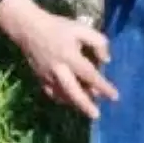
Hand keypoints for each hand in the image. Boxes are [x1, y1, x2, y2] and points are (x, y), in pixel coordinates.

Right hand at [0, 0, 117, 118]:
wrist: (29, 28)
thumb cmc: (58, 27)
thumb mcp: (81, 29)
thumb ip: (98, 42)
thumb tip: (106, 61)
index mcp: (70, 56)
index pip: (90, 75)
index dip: (103, 87)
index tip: (115, 96)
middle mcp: (58, 69)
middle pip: (73, 92)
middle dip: (86, 105)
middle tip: (96, 115)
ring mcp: (47, 76)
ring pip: (62, 95)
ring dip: (75, 103)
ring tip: (87, 108)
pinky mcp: (39, 78)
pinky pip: (51, 93)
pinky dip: (61, 99)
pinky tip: (69, 100)